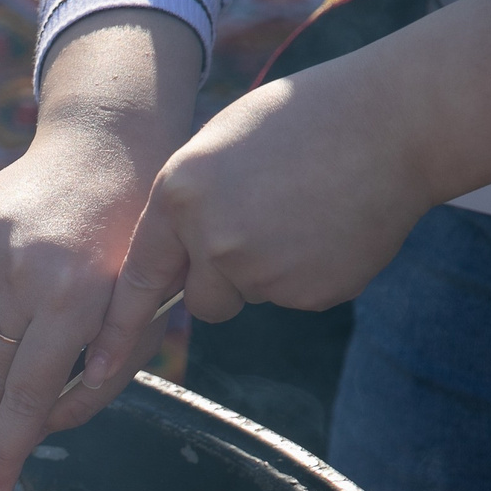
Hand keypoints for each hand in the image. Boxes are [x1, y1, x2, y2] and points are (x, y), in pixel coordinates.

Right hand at [0, 9, 202, 490]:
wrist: (106, 145)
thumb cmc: (135, 241)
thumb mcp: (143, 312)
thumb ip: (97, 377)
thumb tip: (36, 428)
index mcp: (75, 293)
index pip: (28, 394)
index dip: (3, 452)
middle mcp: (21, 271)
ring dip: (5, 338)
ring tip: (47, 290)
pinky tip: (18, 269)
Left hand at [84, 71, 433, 375]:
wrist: (397, 120)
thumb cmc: (306, 120)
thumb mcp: (221, 145)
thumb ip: (188, 206)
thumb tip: (171, 262)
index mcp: (181, 195)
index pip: (139, 277)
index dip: (117, 327)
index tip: (92, 370)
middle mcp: (213, 240)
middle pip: (201, 300)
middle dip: (224, 280)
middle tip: (268, 223)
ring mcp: (263, 270)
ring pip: (251, 296)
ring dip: (270, 271)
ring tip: (306, 211)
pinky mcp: (310, 292)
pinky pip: (296, 296)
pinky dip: (312, 271)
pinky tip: (335, 224)